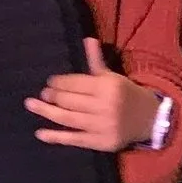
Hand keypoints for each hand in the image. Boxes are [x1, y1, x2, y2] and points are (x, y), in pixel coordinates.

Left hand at [28, 38, 162, 151]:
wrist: (150, 119)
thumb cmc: (126, 95)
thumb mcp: (113, 77)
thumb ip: (96, 61)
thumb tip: (88, 39)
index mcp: (108, 86)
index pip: (76, 83)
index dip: (60, 82)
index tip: (49, 82)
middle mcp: (105, 105)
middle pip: (70, 101)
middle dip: (52, 96)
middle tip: (41, 94)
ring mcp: (102, 125)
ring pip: (68, 118)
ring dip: (46, 112)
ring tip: (31, 105)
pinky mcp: (101, 142)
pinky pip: (74, 139)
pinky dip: (56, 137)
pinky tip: (40, 133)